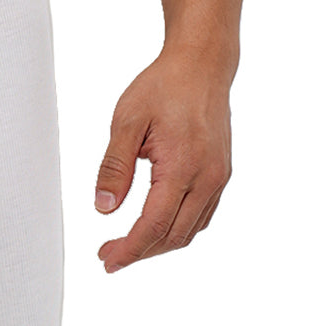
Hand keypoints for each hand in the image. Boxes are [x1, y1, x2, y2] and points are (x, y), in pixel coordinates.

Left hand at [94, 46, 232, 272]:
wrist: (202, 65)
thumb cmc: (164, 87)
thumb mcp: (126, 121)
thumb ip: (114, 167)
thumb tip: (104, 207)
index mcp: (183, 167)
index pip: (153, 226)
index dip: (128, 249)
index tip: (106, 260)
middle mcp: (207, 178)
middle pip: (174, 236)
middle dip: (140, 252)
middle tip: (108, 255)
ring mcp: (218, 177)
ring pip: (190, 230)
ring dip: (159, 244)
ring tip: (127, 246)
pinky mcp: (221, 174)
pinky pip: (202, 215)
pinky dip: (177, 229)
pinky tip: (156, 227)